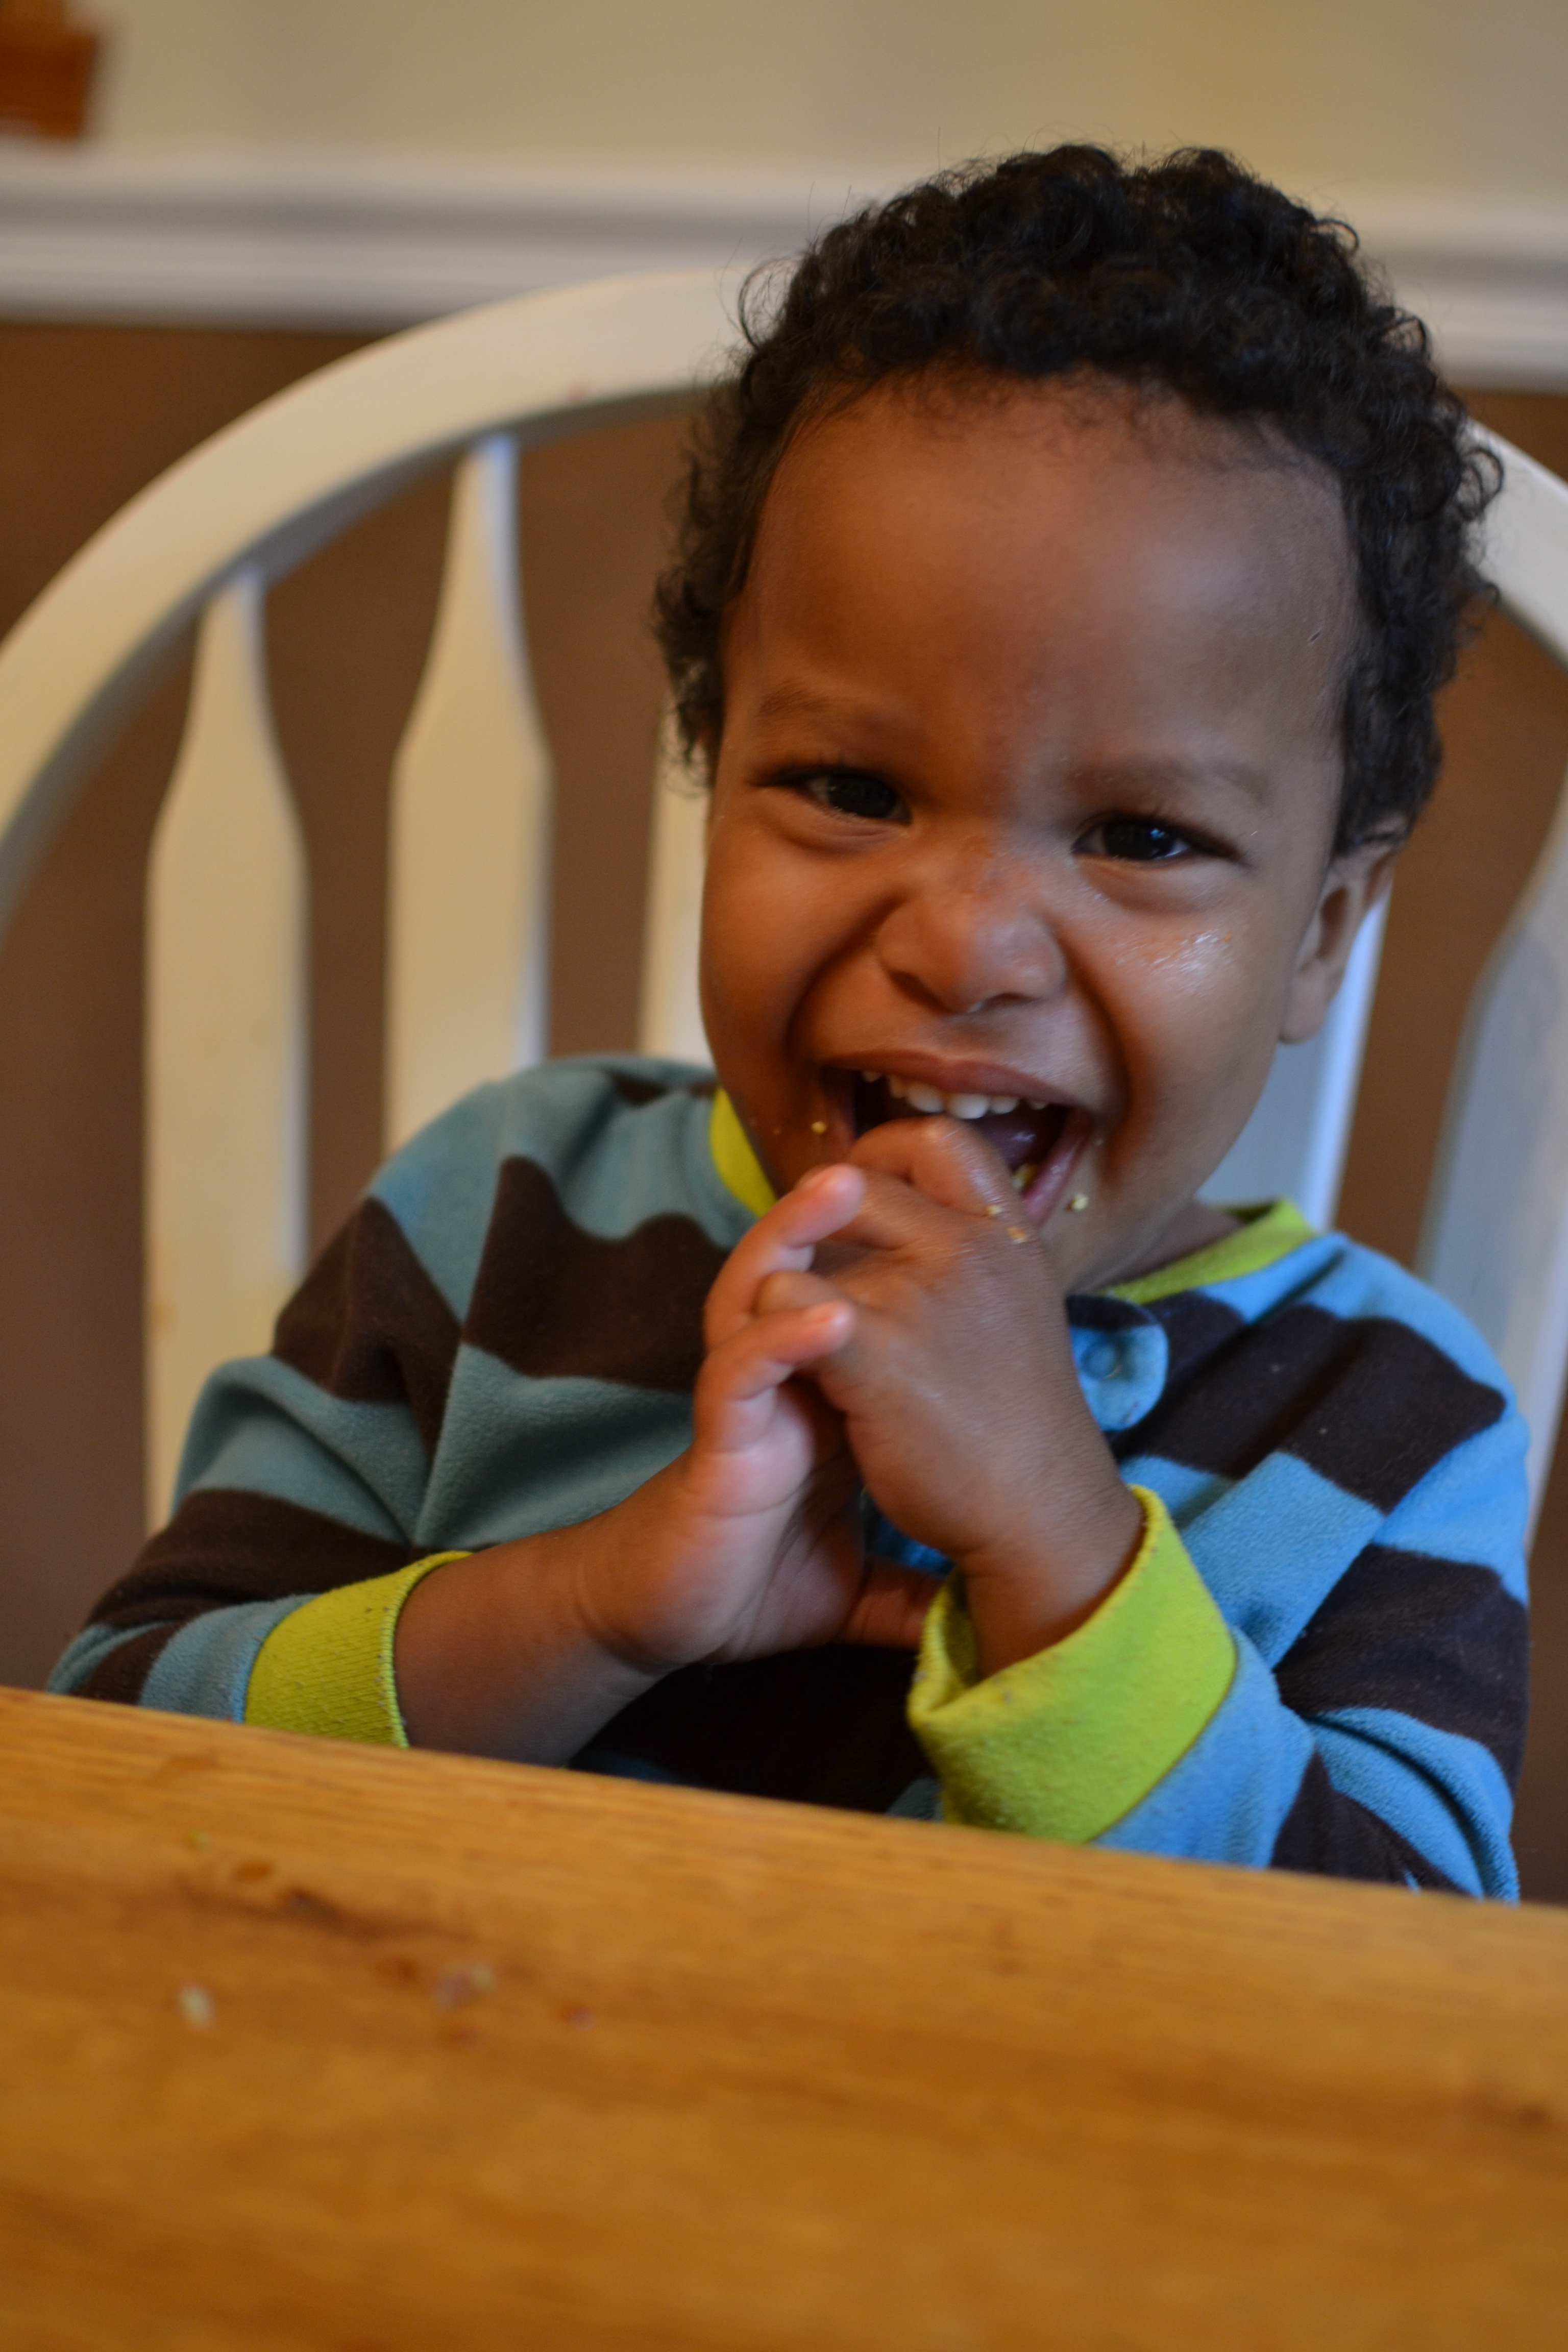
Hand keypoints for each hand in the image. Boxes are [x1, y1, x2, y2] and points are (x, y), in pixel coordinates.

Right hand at [395, 1167, 934, 1768]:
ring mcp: (747, 1402)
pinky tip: (827, 1317)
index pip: (857, 1296)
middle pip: (804, 1268)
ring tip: (839, 1186)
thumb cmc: (760, 1584)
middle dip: (843, 1208)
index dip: (894, 1251)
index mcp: (825, 1394)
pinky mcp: (716, 1440)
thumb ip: (916, 1576)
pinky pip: (739, 1373)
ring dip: (793, 1237)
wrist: (674, 1626)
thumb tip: (981, 1601)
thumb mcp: (864, 1578)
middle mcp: (782, 1380)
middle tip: (890, 1154)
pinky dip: (780, 1340)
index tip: (959, 1214)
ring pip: (756, 1293)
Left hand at [756, 1119, 1143, 1676]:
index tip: (857, 1200)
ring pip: (800, 1246)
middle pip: (852, 1183)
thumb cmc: (1016, 1421)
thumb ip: (968, 1255)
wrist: (1039, 1513)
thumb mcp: (1014, 1308)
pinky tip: (796, 1375)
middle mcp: (969, 1249)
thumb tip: (896, 1210)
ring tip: (804, 1345)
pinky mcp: (877, 1351)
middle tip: (809, 1284)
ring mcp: (923, 1296)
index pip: (936, 1139)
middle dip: (813, 1226)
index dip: (882, 1154)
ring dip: (786, 1291)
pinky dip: (771, 1332)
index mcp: (1006, 1236)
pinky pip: (783, 1301)